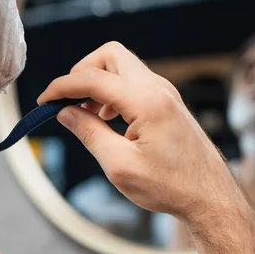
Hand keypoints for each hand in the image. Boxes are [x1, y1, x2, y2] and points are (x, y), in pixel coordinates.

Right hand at [38, 42, 244, 221]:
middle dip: (82, 72)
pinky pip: (134, 83)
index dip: (62, 87)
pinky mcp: (168, 103)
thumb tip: (65, 112)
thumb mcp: (119, 165)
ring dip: (98, 83)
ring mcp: (166, 93)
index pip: (92, 78)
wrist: (210, 197)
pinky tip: (107, 118)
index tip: (44, 102)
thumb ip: (89, 133)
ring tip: (85, 114)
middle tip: (68, 100)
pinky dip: (113, 92)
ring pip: (122, 67)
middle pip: (110, 56)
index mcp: (146, 101)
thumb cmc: (170, 186)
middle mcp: (158, 88)